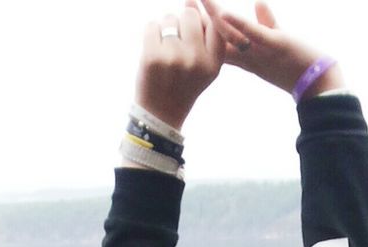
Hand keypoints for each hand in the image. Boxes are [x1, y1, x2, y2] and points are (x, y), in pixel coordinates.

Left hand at [134, 3, 225, 129]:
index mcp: (213, 63)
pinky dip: (151, 33)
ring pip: (169, 18)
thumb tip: (191, 0)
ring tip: (165, 48)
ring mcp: (174, 58)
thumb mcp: (204, 67)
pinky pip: (151, 25)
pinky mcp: (152, 57)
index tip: (196, 24)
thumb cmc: (183, 85)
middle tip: (177, 39)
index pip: (216, 23)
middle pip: (190, 15)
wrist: (160, 113)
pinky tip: (153, 49)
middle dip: (181, 21)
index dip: (204, 17)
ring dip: (165, 27)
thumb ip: (204, 36)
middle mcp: (196, 60)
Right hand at [198, 0, 344, 96]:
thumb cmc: (296, 63)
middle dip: (200, 20)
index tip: (188, 9)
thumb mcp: (276, 40)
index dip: (202, 24)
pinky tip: (225, 13)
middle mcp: (249, 54)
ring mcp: (261, 50)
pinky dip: (240, 24)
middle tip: (183, 5)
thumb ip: (265, 22)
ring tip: (197, 2)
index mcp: (245, 53)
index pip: (217, 37)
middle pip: (217, 36)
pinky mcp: (277, 45)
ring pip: (231, 35)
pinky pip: (254, 35)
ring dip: (214, 18)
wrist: (316, 83)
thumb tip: (257, 2)